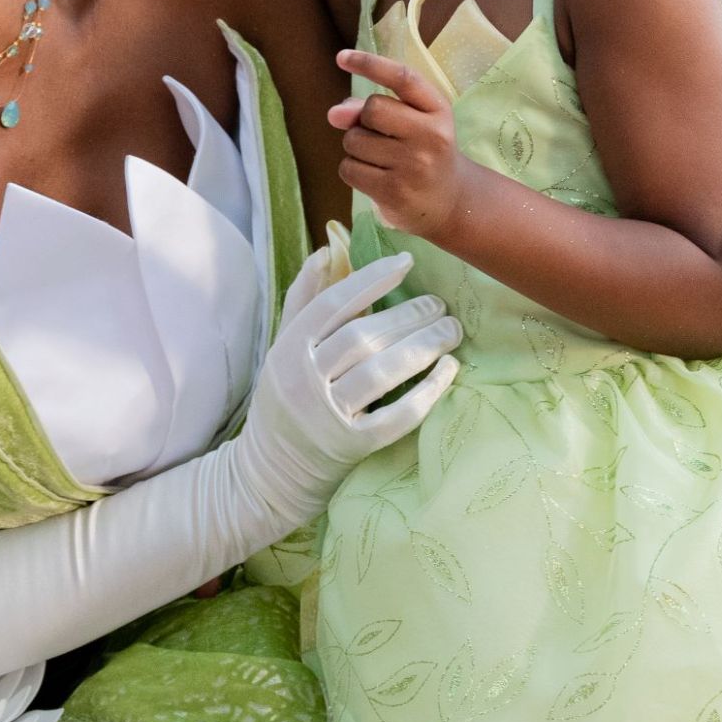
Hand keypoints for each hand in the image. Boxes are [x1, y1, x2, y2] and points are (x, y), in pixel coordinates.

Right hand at [242, 249, 463, 492]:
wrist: (270, 470)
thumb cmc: (284, 399)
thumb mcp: (283, 348)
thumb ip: (304, 300)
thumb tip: (327, 251)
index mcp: (288, 349)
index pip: (333, 305)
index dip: (371, 280)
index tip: (407, 263)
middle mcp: (304, 380)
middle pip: (363, 337)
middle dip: (408, 316)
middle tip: (440, 305)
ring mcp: (328, 416)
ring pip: (381, 372)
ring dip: (423, 347)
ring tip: (451, 331)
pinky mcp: (352, 446)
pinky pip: (397, 416)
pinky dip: (427, 392)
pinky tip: (449, 372)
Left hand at [330, 48, 468, 237]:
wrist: (451, 202)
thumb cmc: (424, 153)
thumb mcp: (412, 123)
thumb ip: (373, 110)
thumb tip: (334, 113)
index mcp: (438, 109)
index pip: (403, 78)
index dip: (370, 64)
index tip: (341, 58)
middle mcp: (430, 135)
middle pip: (372, 109)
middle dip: (363, 120)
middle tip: (378, 135)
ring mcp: (413, 165)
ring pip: (354, 140)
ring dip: (356, 147)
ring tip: (380, 159)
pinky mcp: (394, 191)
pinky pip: (349, 168)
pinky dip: (353, 170)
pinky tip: (374, 176)